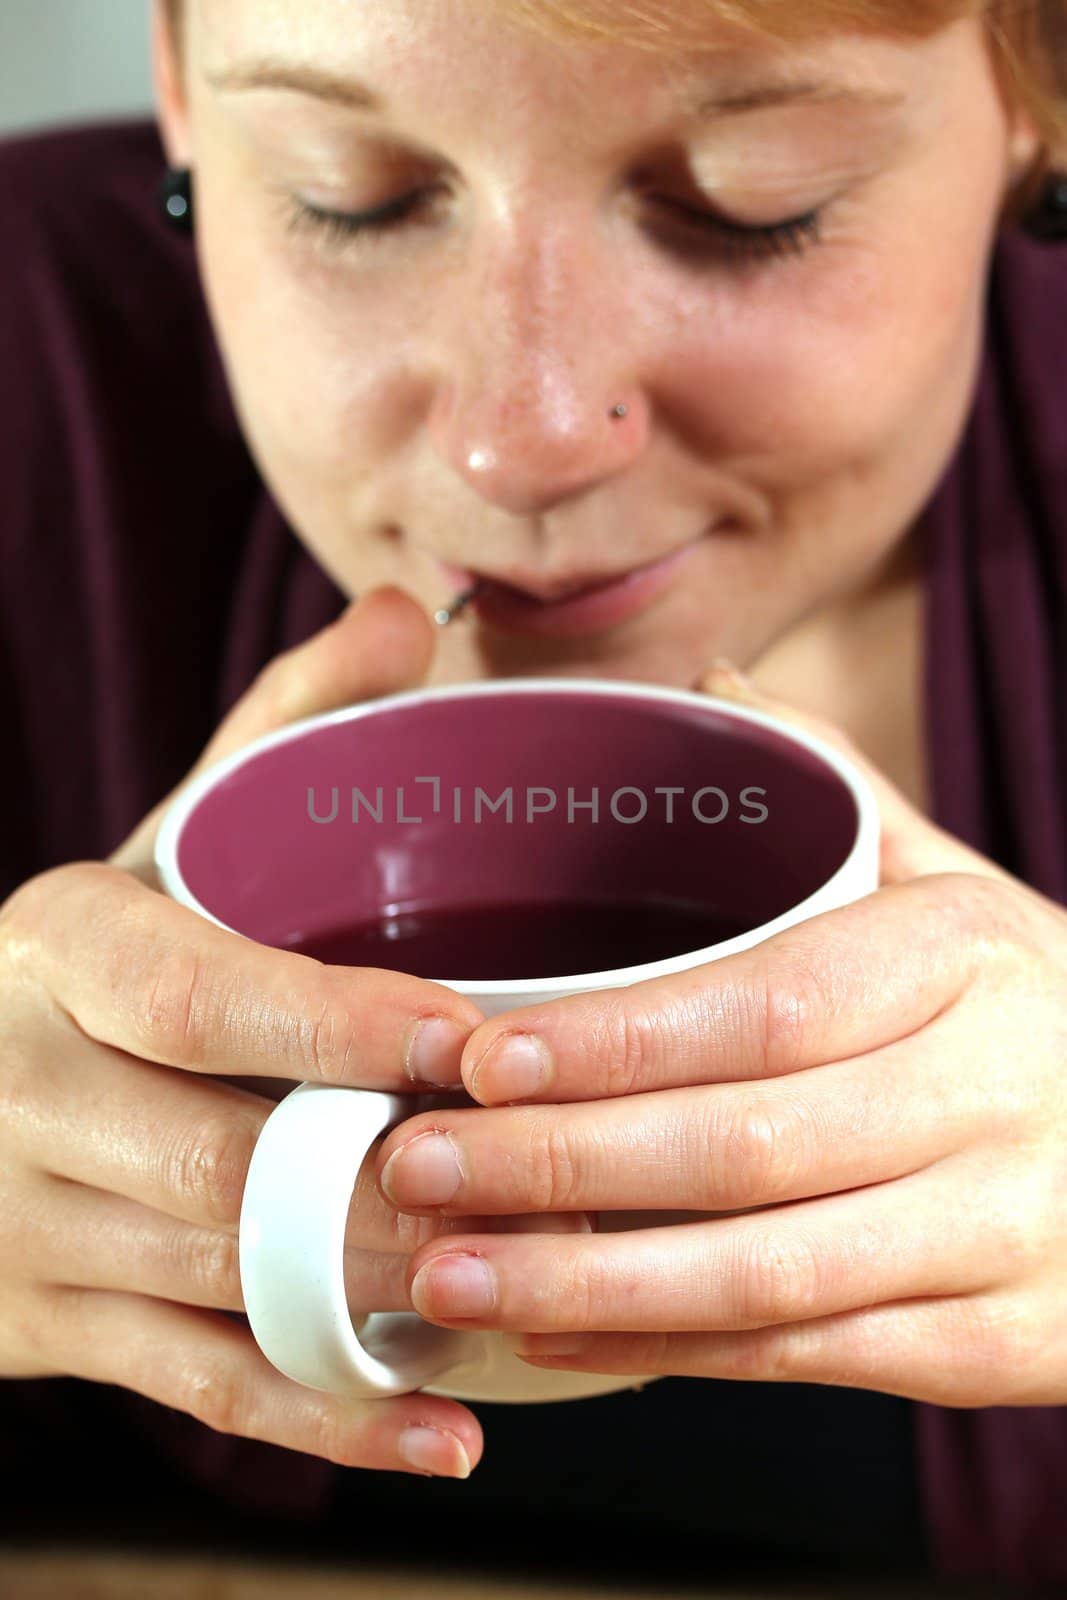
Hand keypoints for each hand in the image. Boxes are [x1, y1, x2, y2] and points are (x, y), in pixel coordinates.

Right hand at [1, 587, 593, 1480]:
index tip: (476, 1038)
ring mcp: (32, 1224)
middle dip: (384, 1181)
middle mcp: (29, 1087)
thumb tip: (412, 615)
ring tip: (532, 1287)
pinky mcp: (57, 1328)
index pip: (196, 991)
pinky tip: (445, 1434)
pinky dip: (326, 1419)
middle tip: (546, 1181)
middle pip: (219, 1159)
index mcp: (61, 948)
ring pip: (220, 1281)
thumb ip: (284, 727)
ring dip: (378, 1296)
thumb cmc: (100, 960)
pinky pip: (200, 1387)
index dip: (334, 1024)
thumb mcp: (162, 835)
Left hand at [373, 663, 1066, 1407]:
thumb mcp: (959, 889)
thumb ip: (838, 793)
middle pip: (749, 1144)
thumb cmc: (1024, 1007)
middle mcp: (992, 1093)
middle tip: (416, 1165)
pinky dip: (671, 1355)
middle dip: (562, 1165)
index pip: (772, 1003)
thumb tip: (714, 685)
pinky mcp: (999, 1344)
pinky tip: (554, 1338)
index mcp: (964, 955)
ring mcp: (1006, 1230)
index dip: (619, 1040)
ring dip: (590, 1284)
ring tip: (451, 1270)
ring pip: (769, 1273)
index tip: (482, 1055)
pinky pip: (810, 1357)